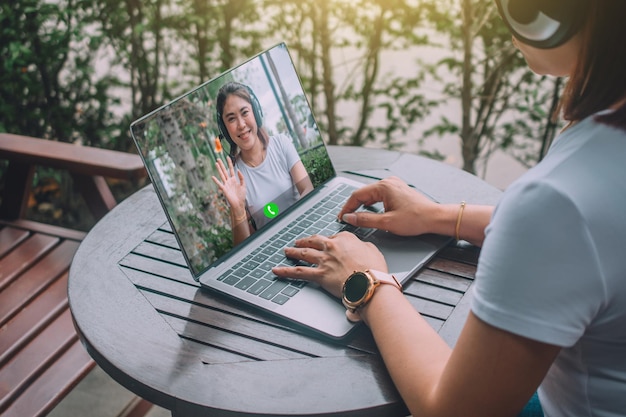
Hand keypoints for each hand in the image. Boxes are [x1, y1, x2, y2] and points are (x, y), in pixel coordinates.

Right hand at [212, 158, 246, 214]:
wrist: (239, 204)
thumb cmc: (241, 196)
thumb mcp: (243, 185)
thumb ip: (241, 178)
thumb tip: (238, 170)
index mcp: (234, 179)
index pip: (231, 169)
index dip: (229, 163)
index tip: (228, 157)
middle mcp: (229, 181)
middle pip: (224, 171)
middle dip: (222, 164)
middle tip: (218, 158)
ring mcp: (226, 184)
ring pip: (222, 175)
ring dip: (219, 169)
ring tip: (216, 164)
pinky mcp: (224, 189)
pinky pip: (220, 184)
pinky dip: (216, 181)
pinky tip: (213, 177)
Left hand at [272, 232, 386, 297]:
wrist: (369, 283)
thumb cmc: (373, 269)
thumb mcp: (372, 250)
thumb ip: (363, 246)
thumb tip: (361, 248)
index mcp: (344, 238)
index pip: (332, 237)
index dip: (327, 241)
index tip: (326, 243)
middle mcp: (331, 247)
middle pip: (314, 241)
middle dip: (305, 241)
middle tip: (299, 242)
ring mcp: (323, 260)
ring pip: (303, 253)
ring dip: (293, 252)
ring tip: (287, 251)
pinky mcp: (319, 275)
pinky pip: (298, 272)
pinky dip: (286, 271)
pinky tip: (277, 270)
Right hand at [338, 176, 438, 235]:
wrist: (435, 218)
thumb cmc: (416, 219)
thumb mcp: (386, 223)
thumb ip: (365, 220)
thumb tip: (349, 218)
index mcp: (384, 186)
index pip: (357, 195)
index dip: (347, 207)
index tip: (342, 217)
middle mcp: (388, 182)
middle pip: (364, 194)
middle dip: (354, 206)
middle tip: (347, 219)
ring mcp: (394, 185)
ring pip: (371, 195)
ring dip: (363, 205)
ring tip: (356, 216)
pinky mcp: (399, 190)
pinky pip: (380, 196)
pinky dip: (373, 204)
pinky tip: (370, 211)